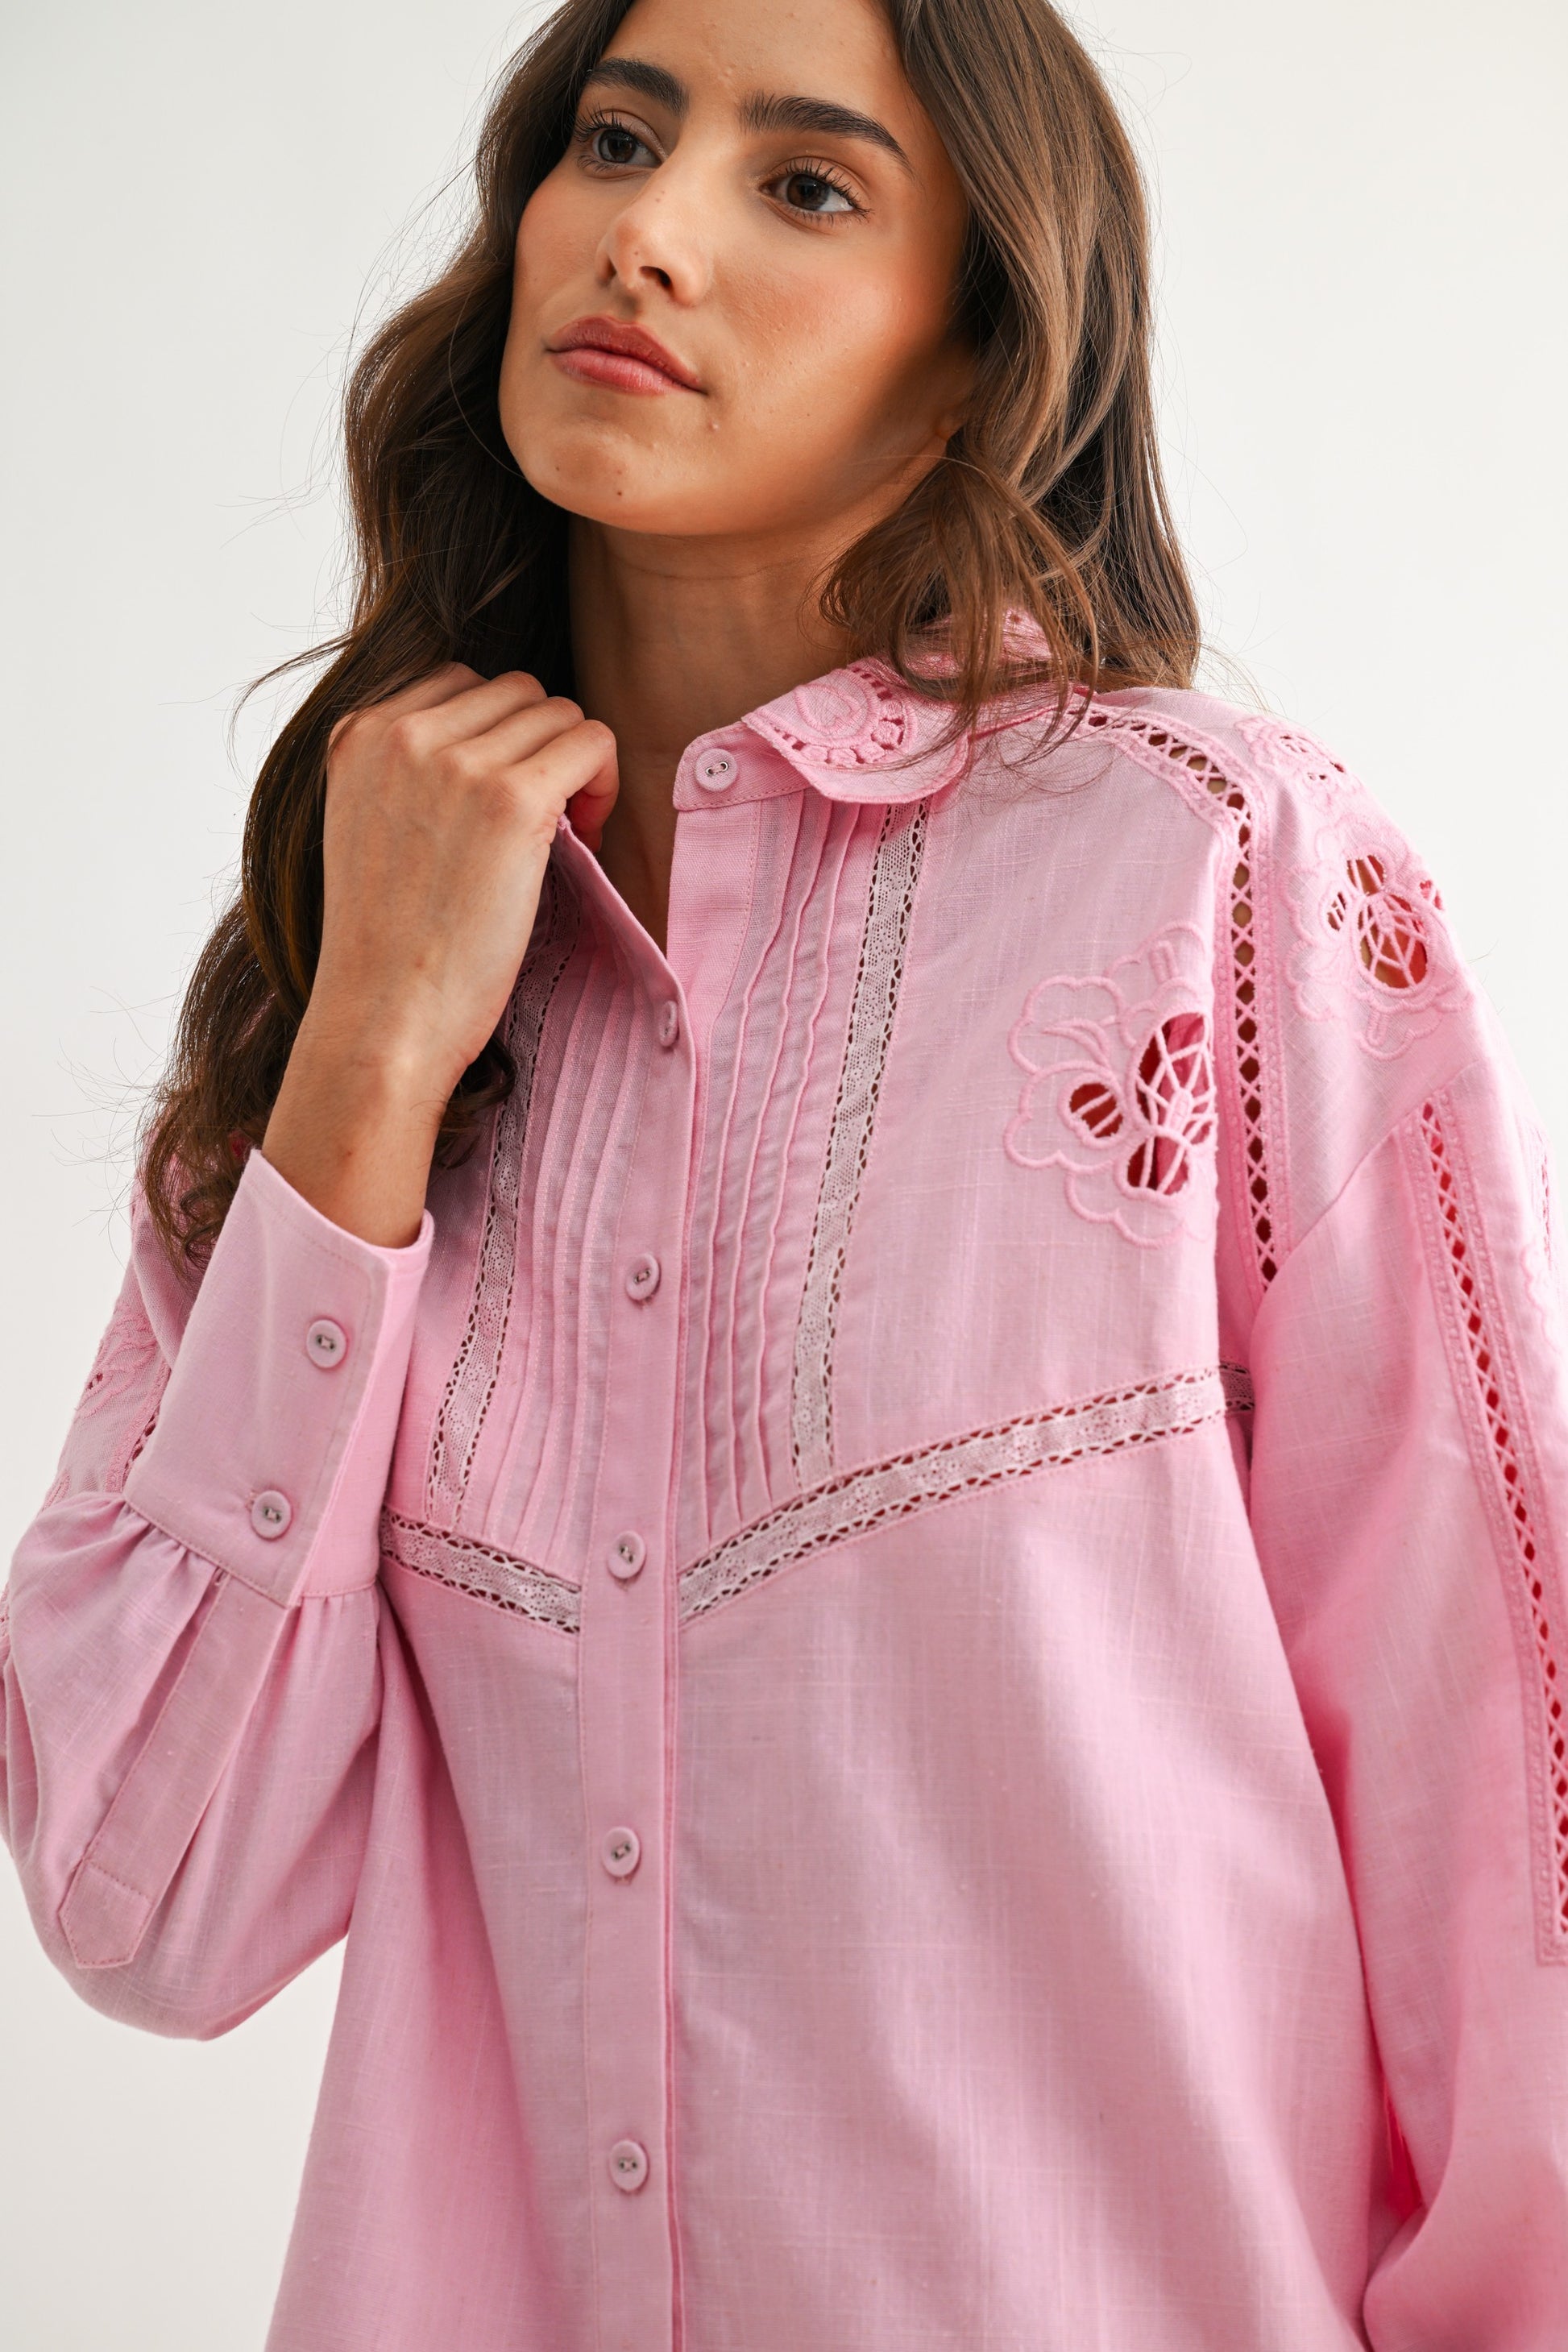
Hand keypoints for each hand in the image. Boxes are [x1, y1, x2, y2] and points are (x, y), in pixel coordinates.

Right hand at [261, 664, 616, 1244]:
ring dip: (574, 767)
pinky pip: (592, 741)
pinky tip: (586, 839)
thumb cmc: (387, 949)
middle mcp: (400, 732)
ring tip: (564, 836)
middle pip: (515, 692)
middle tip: (546, 823)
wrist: (382, 1019)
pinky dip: (604, 783)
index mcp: (356, 735)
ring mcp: (456, 760)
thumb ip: (411, 772)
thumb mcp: (369, 828)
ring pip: (557, 712)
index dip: (499, 737)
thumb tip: (497, 739)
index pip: (458, 683)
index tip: (503, 802)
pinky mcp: (511, 797)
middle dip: (540, 748)